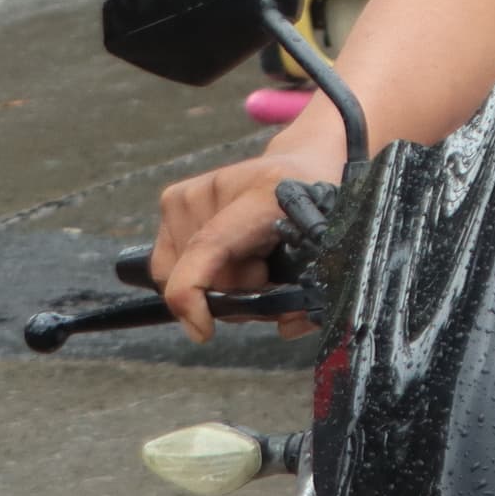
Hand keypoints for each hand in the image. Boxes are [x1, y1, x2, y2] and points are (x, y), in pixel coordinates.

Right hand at [152, 137, 340, 340]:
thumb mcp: (327, 247)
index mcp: (267, 192)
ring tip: (251, 258)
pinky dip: (195, 273)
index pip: (208, 247)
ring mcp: (192, 190)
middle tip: (268, 277)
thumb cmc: (317, 211)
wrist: (305, 164)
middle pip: (205, 276)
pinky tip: (226, 254)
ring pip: (179, 274)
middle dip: (234, 296)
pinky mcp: (173, 197)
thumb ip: (312, 295)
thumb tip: (286, 328)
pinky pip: (167, 263)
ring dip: (215, 284)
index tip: (203, 331)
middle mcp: (221, 186)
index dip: (193, 295)